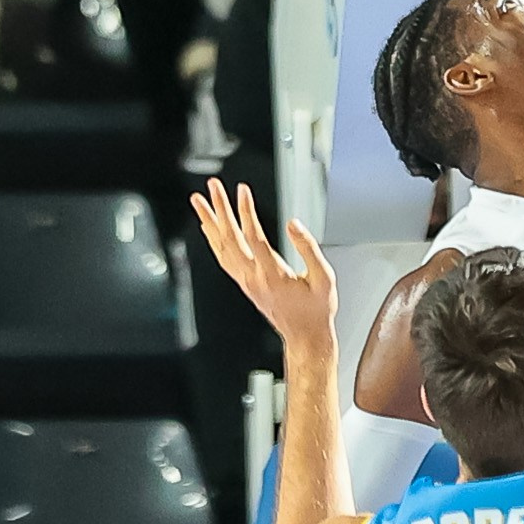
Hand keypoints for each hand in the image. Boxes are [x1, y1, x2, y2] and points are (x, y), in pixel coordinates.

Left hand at [191, 181, 337, 353]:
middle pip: (230, 238)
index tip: (242, 190)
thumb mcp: (324, 277)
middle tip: (213, 186)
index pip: (253, 236)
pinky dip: (212, 240)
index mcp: (273, 274)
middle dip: (220, 208)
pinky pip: (222, 258)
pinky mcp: (244, 283)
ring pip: (221, 247)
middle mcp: (254, 277)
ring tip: (199, 201)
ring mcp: (246, 281)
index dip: (246, 211)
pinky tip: (208, 228)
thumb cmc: (316, 309)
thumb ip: (309, 248)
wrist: (305, 336)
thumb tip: (294, 224)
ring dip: (209, 221)